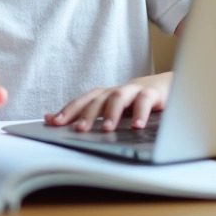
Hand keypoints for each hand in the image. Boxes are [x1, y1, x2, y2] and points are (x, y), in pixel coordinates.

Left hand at [46, 72, 172, 131]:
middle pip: (98, 100)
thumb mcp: (109, 108)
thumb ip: (83, 113)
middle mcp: (116, 91)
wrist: (167, 86)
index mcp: (104, 95)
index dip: (68, 110)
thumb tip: (48, 118)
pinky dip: (141, 113)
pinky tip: (137, 126)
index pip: (82, 101)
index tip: (53, 122)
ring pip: (119, 97)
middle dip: (87, 115)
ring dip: (111, 113)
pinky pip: (145, 101)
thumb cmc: (134, 101)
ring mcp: (134, 91)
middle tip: (78, 130)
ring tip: (107, 129)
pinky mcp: (153, 93)